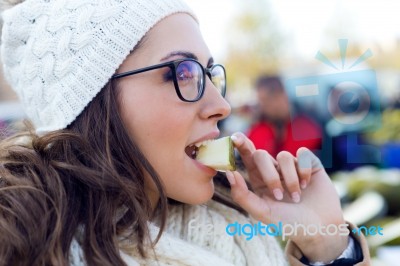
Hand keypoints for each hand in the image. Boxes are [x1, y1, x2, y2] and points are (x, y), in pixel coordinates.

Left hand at [225, 132, 347, 262]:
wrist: (320, 229)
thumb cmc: (288, 222)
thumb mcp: (262, 212)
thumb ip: (242, 195)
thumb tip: (228, 173)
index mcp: (258, 178)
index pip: (246, 156)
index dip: (240, 144)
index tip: (234, 138)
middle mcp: (274, 169)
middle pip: (261, 155)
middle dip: (269, 175)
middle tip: (278, 195)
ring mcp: (292, 165)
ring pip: (283, 156)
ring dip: (290, 180)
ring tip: (296, 198)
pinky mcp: (310, 163)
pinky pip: (302, 155)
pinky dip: (304, 171)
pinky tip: (307, 185)